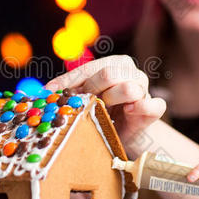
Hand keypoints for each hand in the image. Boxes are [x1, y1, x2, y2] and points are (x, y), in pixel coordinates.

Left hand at [44, 55, 165, 143]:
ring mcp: (145, 88)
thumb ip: (69, 91)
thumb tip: (44, 93)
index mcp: (112, 63)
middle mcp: (130, 71)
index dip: (68, 82)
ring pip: (128, 89)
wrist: (123, 135)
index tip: (51, 93)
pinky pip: (153, 105)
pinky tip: (129, 113)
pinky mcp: (154, 108)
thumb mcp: (83, 98)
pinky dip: (141, 108)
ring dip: (111, 102)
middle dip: (91, 91)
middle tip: (83, 104)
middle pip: (108, 74)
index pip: (87, 69)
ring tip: (104, 111)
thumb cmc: (101, 113)